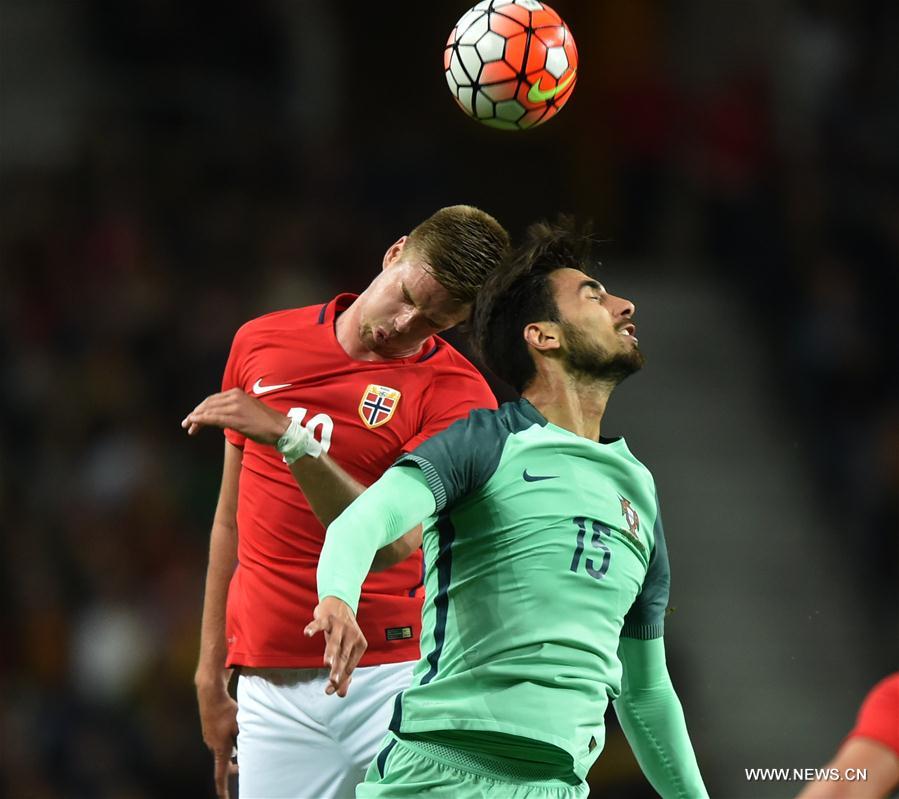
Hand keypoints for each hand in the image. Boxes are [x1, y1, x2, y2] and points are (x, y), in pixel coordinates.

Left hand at [182, 388, 289, 443]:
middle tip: (186, 423)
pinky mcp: (235, 418)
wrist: (279, 428)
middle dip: (195, 413)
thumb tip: (217, 416)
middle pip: (208, 404)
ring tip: (188, 427)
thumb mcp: (246, 409)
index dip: (200, 408)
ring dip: (195, 419)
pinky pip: (213, 418)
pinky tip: (194, 423)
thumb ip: (232, 409)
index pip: (212, 399)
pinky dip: (201, 420)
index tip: (193, 417)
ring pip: (208, 411)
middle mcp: (234, 397)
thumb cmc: (265, 422)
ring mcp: (234, 407)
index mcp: (236, 393)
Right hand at [197, 680, 238, 798]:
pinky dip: (227, 741)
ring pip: (222, 750)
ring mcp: (209, 738)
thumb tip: (251, 746)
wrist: (211, 695)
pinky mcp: (209, 730)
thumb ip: (246, 737)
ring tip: (241, 743)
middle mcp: (212, 746)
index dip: (223, 789)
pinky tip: (233, 730)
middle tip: (243, 767)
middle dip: (233, 767)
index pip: (220, 774)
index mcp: (220, 748)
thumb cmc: (227, 710)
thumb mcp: (241, 725)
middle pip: (223, 763)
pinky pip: (219, 741)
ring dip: (232, 750)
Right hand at [304, 596, 367, 696]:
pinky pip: (320, 623)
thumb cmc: (343, 633)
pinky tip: (307, 633)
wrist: (341, 604)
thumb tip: (341, 694)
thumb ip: (344, 672)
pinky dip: (313, 627)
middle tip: (333, 683)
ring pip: (335, 641)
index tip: (329, 690)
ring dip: (331, 652)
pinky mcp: (327, 617)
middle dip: (338, 670)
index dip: (340, 679)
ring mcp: (340, 626)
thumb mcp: (346, 651)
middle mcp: (352, 635)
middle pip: (344, 655)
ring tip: (327, 664)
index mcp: (360, 645)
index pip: (349, 666)